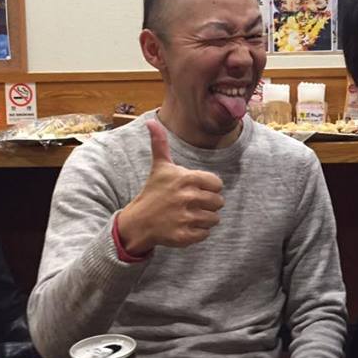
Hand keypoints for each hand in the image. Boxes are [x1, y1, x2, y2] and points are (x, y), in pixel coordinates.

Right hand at [115, 120, 223, 254]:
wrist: (138, 222)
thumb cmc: (154, 191)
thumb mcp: (159, 167)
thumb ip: (160, 143)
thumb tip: (151, 121)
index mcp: (185, 179)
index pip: (217, 184)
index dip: (210, 188)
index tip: (198, 189)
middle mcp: (186, 198)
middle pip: (218, 202)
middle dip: (209, 204)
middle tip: (194, 204)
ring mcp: (184, 218)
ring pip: (214, 219)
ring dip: (205, 219)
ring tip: (190, 215)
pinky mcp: (183, 236)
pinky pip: (205, 234)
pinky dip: (199, 233)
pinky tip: (186, 226)